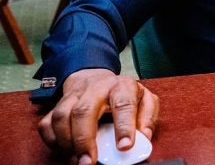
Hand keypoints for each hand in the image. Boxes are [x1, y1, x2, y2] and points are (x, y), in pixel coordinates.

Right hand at [37, 69, 158, 164]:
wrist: (96, 77)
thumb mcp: (144, 100)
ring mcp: (73, 96)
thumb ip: (147, 117)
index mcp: (121, 87)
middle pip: (83, 111)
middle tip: (89, 162)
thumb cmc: (123, 94)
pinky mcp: (58, 105)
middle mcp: (95, 89)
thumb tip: (144, 137)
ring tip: (77, 160)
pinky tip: (65, 151)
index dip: (124, 127)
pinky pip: (47, 124)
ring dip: (67, 143)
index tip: (125, 147)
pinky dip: (53, 141)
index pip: (123, 104)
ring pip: (61, 116)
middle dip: (84, 140)